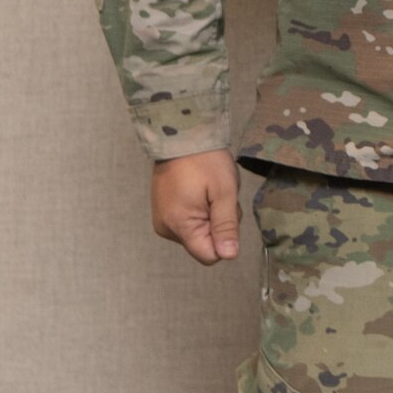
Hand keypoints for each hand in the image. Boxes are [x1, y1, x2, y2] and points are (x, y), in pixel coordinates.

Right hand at [149, 150, 241, 264]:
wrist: (182, 136)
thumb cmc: (206, 161)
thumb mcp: (224, 192)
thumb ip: (226, 225)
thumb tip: (228, 256)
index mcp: (180, 226)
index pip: (209, 256)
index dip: (224, 238)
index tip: (225, 212)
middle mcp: (166, 229)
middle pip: (205, 243)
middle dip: (219, 224)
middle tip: (219, 196)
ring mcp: (163, 220)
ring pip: (199, 233)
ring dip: (211, 216)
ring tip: (210, 191)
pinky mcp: (164, 212)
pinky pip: (190, 222)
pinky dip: (201, 210)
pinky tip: (201, 191)